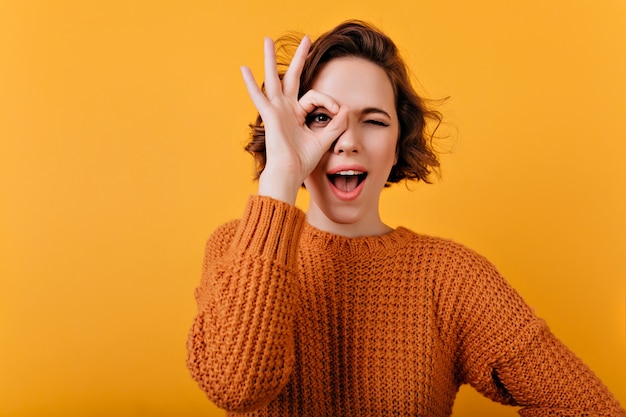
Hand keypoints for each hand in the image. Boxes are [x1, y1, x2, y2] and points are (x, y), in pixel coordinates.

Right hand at [241, 36, 347, 203]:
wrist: (289, 173)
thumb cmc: (303, 161)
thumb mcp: (324, 139)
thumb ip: (336, 125)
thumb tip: (346, 109)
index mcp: (298, 114)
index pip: (315, 96)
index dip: (328, 101)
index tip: (337, 111)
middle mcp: (286, 108)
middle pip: (291, 76)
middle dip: (299, 57)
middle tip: (306, 39)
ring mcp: (276, 110)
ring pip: (273, 79)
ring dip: (269, 59)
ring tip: (267, 39)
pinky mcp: (270, 115)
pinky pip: (259, 97)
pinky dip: (250, 84)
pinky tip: (243, 68)